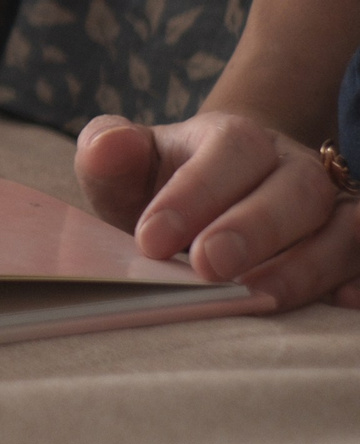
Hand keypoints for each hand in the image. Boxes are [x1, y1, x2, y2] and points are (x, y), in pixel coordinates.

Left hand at [75, 110, 359, 309]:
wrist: (208, 202)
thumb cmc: (160, 187)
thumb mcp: (124, 169)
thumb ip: (108, 153)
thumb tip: (108, 145)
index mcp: (237, 139)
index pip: (230, 152)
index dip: (195, 194)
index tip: (150, 240)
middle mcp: (295, 169)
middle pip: (296, 190)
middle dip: (253, 229)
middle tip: (207, 267)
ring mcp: (331, 210)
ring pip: (344, 228)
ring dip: (306, 266)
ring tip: (256, 298)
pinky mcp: (350, 247)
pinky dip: (359, 280)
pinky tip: (340, 305)